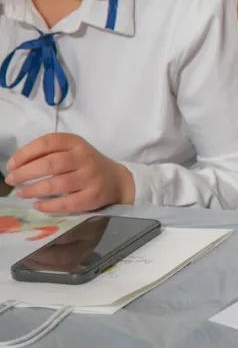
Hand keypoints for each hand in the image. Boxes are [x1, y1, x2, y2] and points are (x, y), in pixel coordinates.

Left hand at [4, 133, 134, 213]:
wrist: (116, 179)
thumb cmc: (86, 164)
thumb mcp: (72, 151)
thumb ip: (49, 153)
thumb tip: (17, 165)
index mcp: (76, 143)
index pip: (48, 142)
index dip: (26, 153)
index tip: (11, 165)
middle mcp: (85, 158)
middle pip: (51, 163)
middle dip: (25, 173)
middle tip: (12, 180)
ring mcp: (90, 177)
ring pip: (57, 184)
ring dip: (34, 190)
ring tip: (22, 193)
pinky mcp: (93, 196)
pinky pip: (67, 203)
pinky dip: (49, 205)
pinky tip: (38, 205)